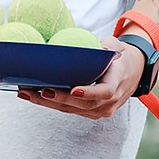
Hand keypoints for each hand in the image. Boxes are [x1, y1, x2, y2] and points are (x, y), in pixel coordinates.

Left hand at [19, 39, 145, 121]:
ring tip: (26, 93)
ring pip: (72, 109)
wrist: (132, 74)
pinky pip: (70, 110)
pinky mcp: (90, 113)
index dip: (89, 92)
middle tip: (39, 90)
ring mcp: (101, 110)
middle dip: (59, 98)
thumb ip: (110, 45)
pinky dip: (51, 104)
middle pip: (82, 103)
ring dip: (47, 103)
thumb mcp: (118, 46)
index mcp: (118, 83)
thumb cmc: (121, 57)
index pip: (105, 92)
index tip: (74, 89)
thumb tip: (99, 46)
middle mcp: (110, 102)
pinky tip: (32, 96)